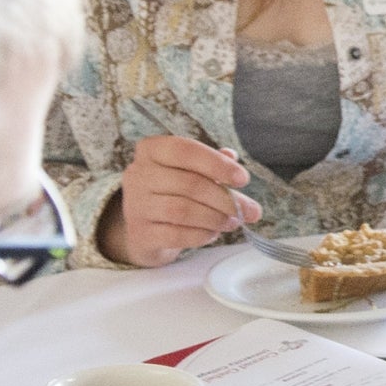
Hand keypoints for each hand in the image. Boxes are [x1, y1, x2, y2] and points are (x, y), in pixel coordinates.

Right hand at [101, 134, 258, 266]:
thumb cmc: (172, 192)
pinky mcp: (140, 234)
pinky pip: (176, 235)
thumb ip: (213, 164)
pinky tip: (213, 233)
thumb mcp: (189, 171)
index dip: (217, 164)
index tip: (243, 179)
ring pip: (183, 210)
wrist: (144, 228)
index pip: (185, 150)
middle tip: (249, 211)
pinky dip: (201, 235)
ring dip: (215, 218)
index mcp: (151, 150)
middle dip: (225, 199)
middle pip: (189, 184)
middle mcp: (138, 174)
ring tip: (233, 222)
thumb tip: (234, 160)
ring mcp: (136, 205)